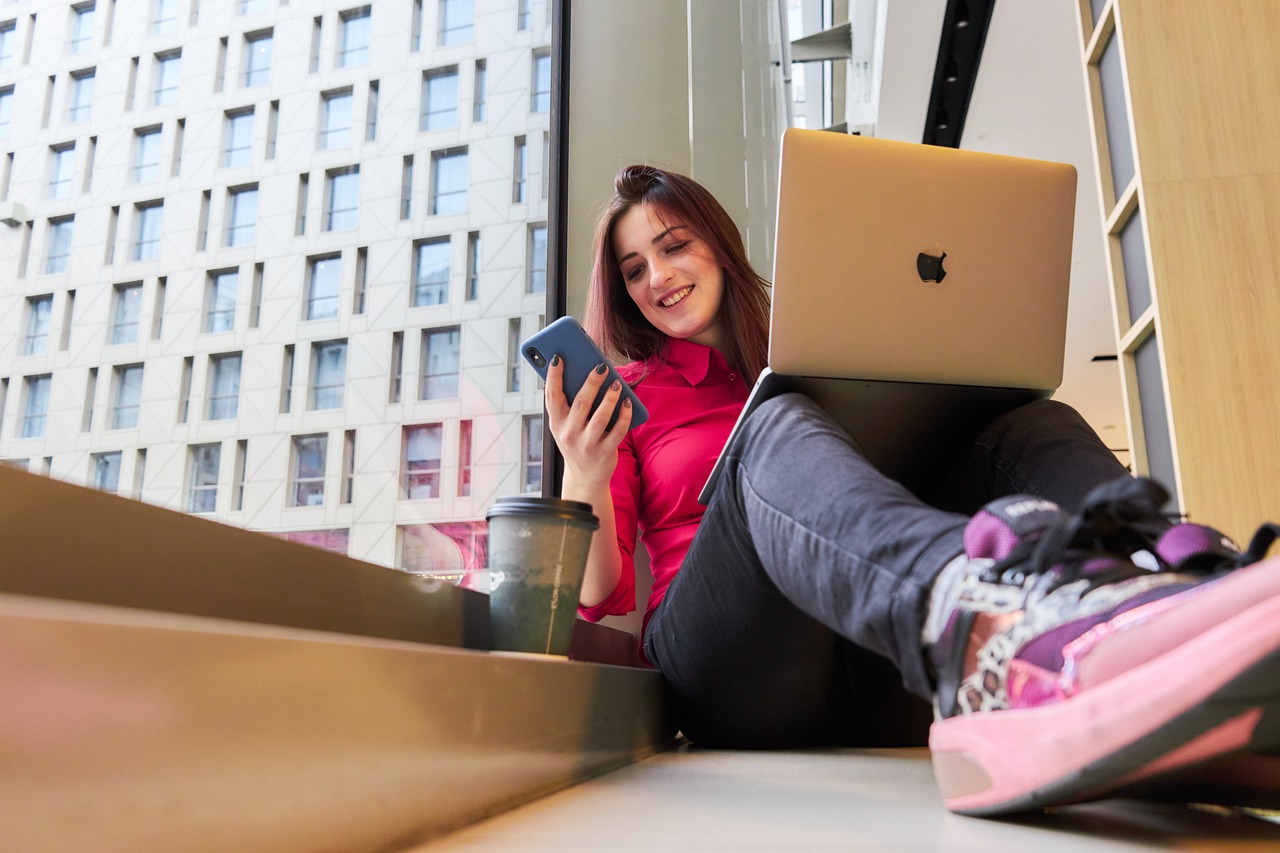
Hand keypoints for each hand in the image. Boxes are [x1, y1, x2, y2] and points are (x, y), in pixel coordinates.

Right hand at [544, 356, 632, 488]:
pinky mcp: (605, 452)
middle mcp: (569, 434)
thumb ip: (569, 404)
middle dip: (592, 382)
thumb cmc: (576, 442)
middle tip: (601, 366)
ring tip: (616, 382)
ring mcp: (587, 444)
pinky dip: (624, 415)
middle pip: (581, 403)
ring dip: (610, 397)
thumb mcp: (565, 426)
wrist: (585, 477)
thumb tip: (581, 373)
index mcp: (557, 423)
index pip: (552, 397)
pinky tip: (628, 402)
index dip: (554, 377)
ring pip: (601, 417)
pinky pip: (618, 431)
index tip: (558, 358)